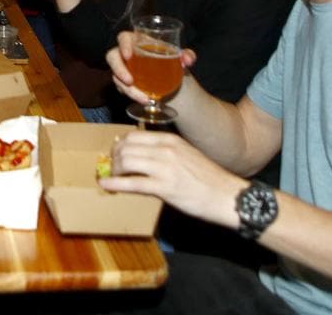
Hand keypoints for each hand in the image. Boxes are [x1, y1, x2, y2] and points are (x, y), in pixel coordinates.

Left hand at [99, 131, 245, 228]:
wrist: (226, 196)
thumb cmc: (208, 179)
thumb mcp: (186, 155)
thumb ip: (165, 151)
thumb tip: (141, 152)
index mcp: (170, 140)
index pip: (134, 136)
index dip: (119, 145)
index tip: (115, 153)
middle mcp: (166, 150)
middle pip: (126, 147)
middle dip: (113, 158)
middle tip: (112, 168)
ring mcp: (164, 167)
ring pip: (125, 162)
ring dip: (114, 171)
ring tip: (113, 178)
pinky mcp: (164, 187)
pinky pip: (131, 182)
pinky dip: (114, 183)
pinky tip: (106, 185)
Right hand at [106, 32, 195, 103]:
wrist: (173, 83)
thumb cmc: (173, 63)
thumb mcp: (182, 58)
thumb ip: (187, 56)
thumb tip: (187, 60)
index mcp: (138, 41)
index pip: (124, 38)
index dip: (123, 45)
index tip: (129, 55)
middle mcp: (127, 54)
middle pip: (112, 57)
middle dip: (118, 69)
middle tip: (129, 81)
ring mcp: (123, 70)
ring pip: (116, 77)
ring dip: (128, 89)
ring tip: (144, 99)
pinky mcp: (124, 84)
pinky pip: (122, 89)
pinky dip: (133, 96)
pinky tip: (145, 101)